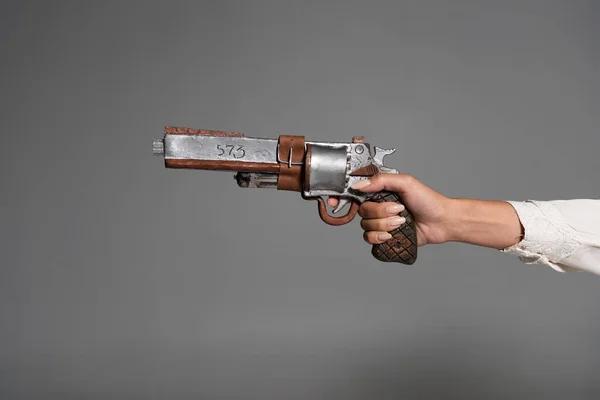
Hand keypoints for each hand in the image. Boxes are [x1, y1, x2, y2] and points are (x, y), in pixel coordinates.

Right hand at [330, 173, 522, 248]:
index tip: (335, 200)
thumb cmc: (427, 199)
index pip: (354, 192)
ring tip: (401, 222)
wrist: (441, 221)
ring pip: (366, 226)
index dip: (342, 196)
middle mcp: (377, 206)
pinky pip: (369, 239)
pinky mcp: (384, 237)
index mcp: (379, 191)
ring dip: (384, 225)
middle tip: (398, 210)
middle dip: (380, 212)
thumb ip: (381, 180)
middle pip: (361, 211)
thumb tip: (359, 185)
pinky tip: (392, 235)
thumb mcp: (405, 182)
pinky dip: (379, 237)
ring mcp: (380, 222)